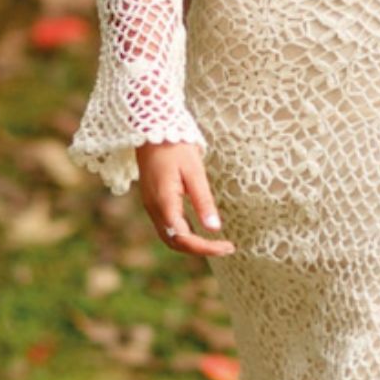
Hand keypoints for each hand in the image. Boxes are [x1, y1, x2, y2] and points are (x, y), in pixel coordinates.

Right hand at [136, 142, 234, 257]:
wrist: (151, 129)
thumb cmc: (175, 147)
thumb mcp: (194, 172)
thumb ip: (203, 201)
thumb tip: (215, 229)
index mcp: (164, 202)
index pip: (183, 238)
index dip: (206, 248)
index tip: (228, 247)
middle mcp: (154, 209)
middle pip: (175, 242)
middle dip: (200, 250)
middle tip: (227, 247)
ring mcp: (151, 206)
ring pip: (170, 237)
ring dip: (192, 244)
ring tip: (216, 243)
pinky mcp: (154, 201)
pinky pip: (168, 226)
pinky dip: (184, 234)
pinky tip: (201, 231)